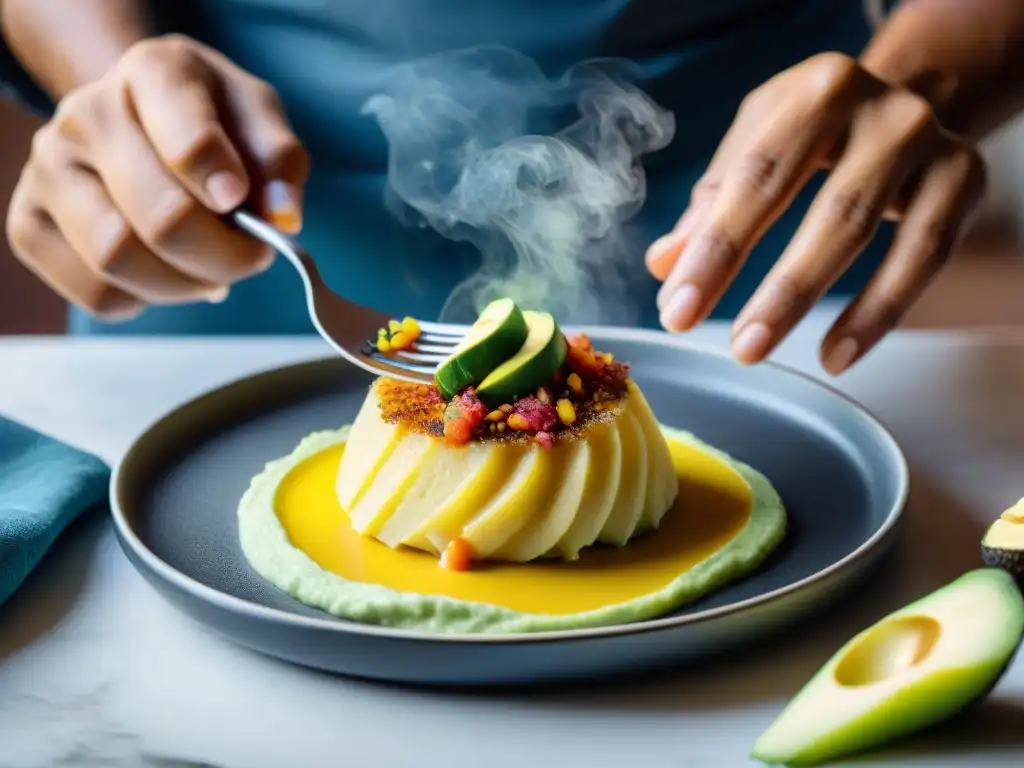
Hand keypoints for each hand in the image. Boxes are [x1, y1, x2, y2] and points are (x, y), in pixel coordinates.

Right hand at [5, 34, 308, 319]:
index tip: (243, 204)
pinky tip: (163, 272)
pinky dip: (144, 300)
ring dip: (185, 284)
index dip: (227, 188)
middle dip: (224, 257)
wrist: (139, 116)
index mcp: (154, 73)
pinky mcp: (29, 224)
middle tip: (250, 257)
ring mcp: (48, 170)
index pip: (190, 145)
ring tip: (209, 269)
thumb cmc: (210, 121)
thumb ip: (280, 161)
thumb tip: (282, 218)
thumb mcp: (258, 119)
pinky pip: (96, 294)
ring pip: (119, 261)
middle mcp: (86, 115)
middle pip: (161, 220)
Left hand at [645, 52, 985, 374]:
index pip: (754, 178)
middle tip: (734, 346)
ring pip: (867, 233)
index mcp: (816, 90)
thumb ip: (714, 199)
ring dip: (811, 302)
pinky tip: (836, 354)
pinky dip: (877, 313)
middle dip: (771, 286)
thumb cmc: (817, 128)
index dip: (715, 250)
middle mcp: (880, 110)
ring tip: (762, 351)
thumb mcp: (761, 140)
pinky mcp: (963, 180)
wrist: (913, 94)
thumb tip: (665, 264)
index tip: (678, 310)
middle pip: (821, 207)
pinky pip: (923, 258)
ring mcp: (929, 143)